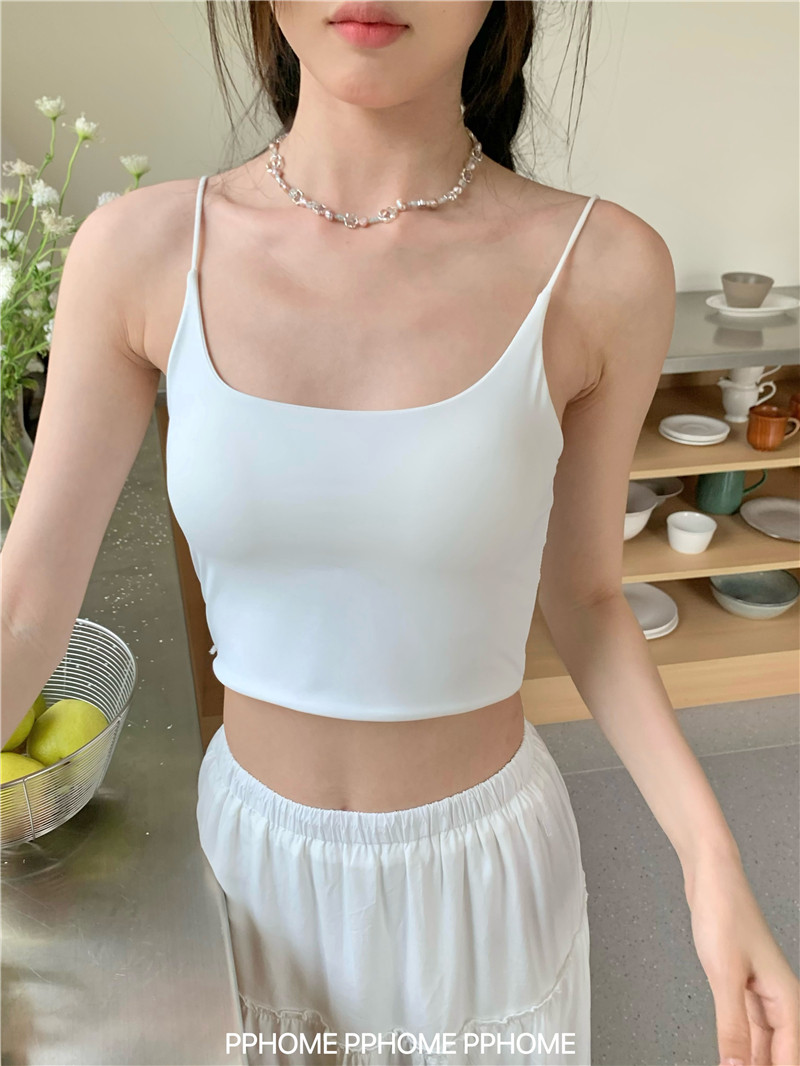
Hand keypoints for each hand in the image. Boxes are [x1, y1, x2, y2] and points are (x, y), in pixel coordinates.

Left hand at [684, 849, 798, 1065]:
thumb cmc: (724, 911)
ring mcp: (760, 996)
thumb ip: (732, 1026)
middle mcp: (779, 1002)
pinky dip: (739, 1047)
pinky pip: (746, 1030)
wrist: (711, 877)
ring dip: (750, 1063)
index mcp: (787, 1002)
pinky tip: (730, 1060)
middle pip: (778, 1057)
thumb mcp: (725, 974)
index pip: (789, 1062)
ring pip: (762, 1047)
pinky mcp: (741, 988)